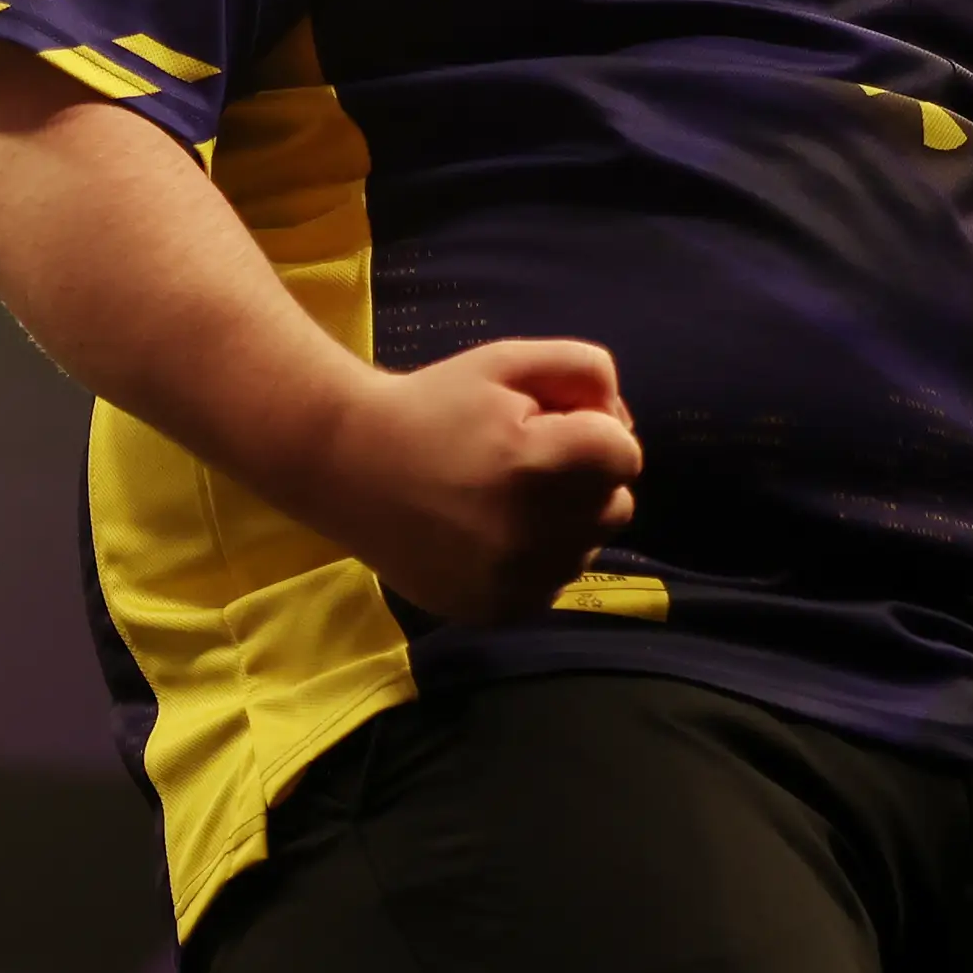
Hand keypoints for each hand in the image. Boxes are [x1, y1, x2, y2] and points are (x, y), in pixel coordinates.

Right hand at [289, 338, 642, 625]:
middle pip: (616, 505)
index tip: (540, 426)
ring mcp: (517, 580)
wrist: (347, 466)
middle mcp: (535, 531)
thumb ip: (585, 370)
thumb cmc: (433, 405)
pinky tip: (489, 535)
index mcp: (540, 462)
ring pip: (587, 547)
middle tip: (519, 462)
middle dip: (581, 480)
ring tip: (500, 500)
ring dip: (562, 523)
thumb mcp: (508, 361)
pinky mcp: (499, 611)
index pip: (625, 453)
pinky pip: (553, 583)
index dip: (589, 431)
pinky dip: (535, 560)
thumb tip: (622, 425)